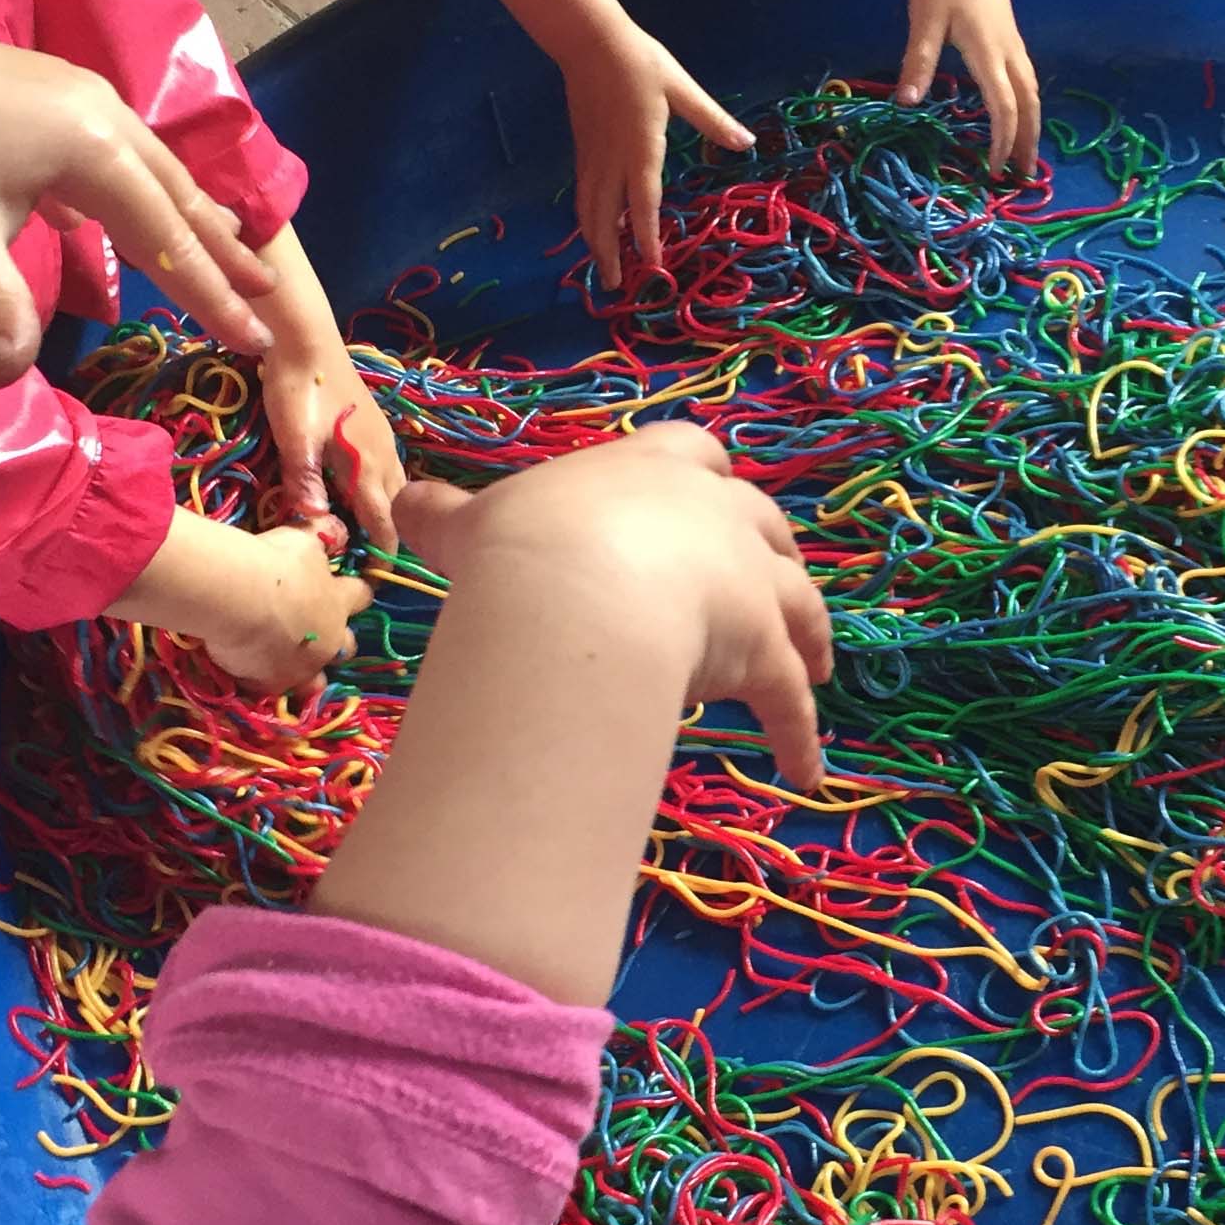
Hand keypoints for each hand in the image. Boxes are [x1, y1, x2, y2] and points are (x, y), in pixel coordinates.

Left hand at [0, 19, 279, 382]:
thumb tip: (7, 381)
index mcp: (90, 146)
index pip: (168, 234)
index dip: (212, 292)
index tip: (253, 338)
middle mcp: (97, 109)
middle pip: (177, 193)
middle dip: (223, 249)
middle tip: (267, 298)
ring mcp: (70, 92)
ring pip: (148, 165)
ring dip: (184, 215)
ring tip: (220, 253)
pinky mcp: (40, 91)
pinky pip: (109, 149)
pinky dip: (132, 189)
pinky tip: (111, 220)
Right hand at [113, 514, 366, 696]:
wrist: (238, 596)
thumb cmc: (275, 561)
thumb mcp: (304, 539)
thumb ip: (323, 536)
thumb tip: (339, 529)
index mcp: (338, 602)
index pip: (361, 596)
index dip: (356, 593)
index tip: (350, 589)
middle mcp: (329, 639)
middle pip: (346, 646)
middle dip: (337, 640)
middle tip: (314, 631)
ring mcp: (303, 667)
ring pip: (316, 681)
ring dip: (307, 673)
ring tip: (289, 665)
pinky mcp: (272, 683)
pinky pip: (274, 690)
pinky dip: (266, 682)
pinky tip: (252, 674)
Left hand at [261, 345, 404, 552]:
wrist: (306, 337)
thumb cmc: (298, 388)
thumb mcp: (295, 438)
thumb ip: (306, 481)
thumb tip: (317, 524)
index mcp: (366, 464)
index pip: (384, 520)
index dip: (384, 550)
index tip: (379, 576)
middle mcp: (383, 454)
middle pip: (398, 505)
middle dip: (392, 533)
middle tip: (373, 558)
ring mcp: (383, 437)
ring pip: (397, 484)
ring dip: (390, 509)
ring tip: (373, 531)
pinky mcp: (375, 424)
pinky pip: (390, 466)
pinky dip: (384, 486)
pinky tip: (365, 489)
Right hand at [312, 421, 833, 1002]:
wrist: (578, 595)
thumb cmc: (528, 547)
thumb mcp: (475, 524)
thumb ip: (445, 516)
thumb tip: (403, 501)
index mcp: (651, 472)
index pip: (692, 453)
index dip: (702, 475)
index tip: (713, 491)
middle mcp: (715, 517)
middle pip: (765, 526)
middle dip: (774, 556)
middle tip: (779, 590)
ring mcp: (750, 583)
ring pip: (801, 604)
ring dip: (812, 637)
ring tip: (820, 669)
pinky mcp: (766, 652)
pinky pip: (792, 702)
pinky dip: (800, 737)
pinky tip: (805, 771)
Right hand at [561, 25, 753, 289]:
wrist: (589, 42)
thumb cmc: (640, 63)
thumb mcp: (681, 88)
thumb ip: (711, 120)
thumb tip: (745, 142)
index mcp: (640, 149)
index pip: (643, 203)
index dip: (646, 237)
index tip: (652, 265)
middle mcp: (611, 161)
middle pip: (605, 218)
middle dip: (609, 254)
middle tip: (615, 287)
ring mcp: (592, 157)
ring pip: (588, 210)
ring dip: (594, 242)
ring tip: (602, 268)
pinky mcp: (582, 150)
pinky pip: (584, 195)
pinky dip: (589, 219)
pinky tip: (596, 227)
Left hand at [896, 0, 1040, 179]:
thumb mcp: (924, 21)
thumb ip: (918, 62)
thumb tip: (907, 103)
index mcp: (989, 53)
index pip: (1004, 107)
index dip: (1003, 141)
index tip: (995, 168)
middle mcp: (1009, 52)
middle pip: (1029, 105)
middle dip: (1028, 141)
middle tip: (1024, 175)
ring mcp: (1014, 44)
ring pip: (1032, 92)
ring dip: (1032, 124)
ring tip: (1026, 152)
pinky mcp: (1011, 37)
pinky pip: (1026, 79)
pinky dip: (1027, 105)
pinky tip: (1018, 114)